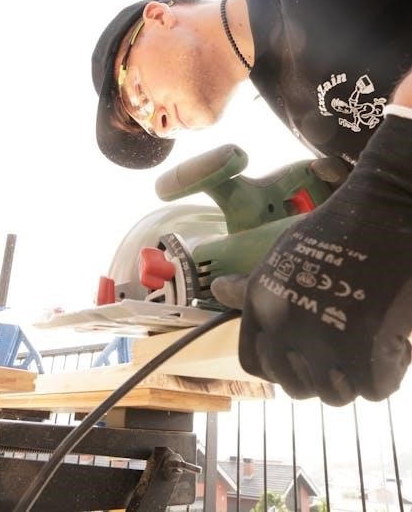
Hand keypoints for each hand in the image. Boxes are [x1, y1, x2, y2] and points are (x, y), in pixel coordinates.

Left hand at [214, 115, 411, 405]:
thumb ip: (251, 285)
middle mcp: (285, 331)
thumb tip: (218, 290)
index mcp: (260, 308)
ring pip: (335, 394)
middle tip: (341, 344)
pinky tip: (388, 341)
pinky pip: (373, 389)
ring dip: (351, 377)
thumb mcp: (281, 255)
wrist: (385, 212)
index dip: (278, 362)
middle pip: (296, 386)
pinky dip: (385, 372)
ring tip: (364, 340)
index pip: (256, 364)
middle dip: (317, 373)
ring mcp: (324, 346)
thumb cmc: (334, 231)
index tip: (301, 350)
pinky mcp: (367, 356)